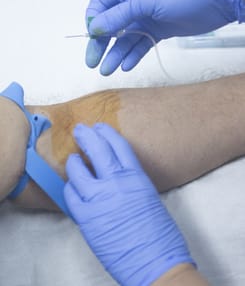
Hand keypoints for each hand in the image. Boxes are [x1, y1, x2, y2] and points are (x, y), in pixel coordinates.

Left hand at [64, 123, 194, 285]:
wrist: (157, 262)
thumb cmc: (160, 233)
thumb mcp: (149, 197)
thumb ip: (131, 182)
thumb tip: (114, 173)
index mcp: (137, 177)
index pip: (119, 145)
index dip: (107, 133)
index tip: (99, 127)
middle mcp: (118, 183)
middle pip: (98, 150)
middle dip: (87, 136)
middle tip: (80, 129)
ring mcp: (100, 200)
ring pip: (78, 171)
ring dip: (74, 163)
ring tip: (73, 160)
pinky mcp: (87, 219)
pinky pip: (71, 196)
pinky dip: (70, 188)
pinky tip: (72, 187)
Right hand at [85, 0, 244, 74]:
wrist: (214, 0)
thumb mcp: (142, 2)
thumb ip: (117, 16)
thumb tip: (94, 28)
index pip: (100, 4)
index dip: (93, 20)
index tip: (92, 38)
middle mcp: (133, 3)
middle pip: (110, 26)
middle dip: (101, 44)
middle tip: (93, 63)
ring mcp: (146, 18)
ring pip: (125, 39)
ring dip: (116, 54)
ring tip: (107, 70)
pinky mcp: (158, 31)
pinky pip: (141, 45)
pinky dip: (133, 55)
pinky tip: (126, 66)